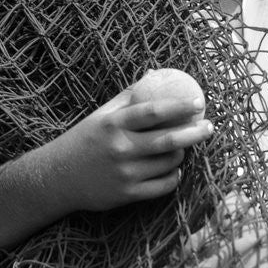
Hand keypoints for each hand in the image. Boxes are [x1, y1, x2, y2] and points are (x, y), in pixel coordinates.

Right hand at [44, 83, 212, 210]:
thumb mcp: (102, 116)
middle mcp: (120, 148)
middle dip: (195, 132)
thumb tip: (156, 72)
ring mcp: (124, 173)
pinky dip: (174, 176)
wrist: (57, 177)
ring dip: (181, 154)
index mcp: (114, 124)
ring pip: (168, 163)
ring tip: (182, 147)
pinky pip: (163, 185)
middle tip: (210, 127)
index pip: (153, 111)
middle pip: (168, 140)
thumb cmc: (86, 140)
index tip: (199, 101)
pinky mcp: (127, 194)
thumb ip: (129, 96)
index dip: (180, 106)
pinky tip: (174, 169)